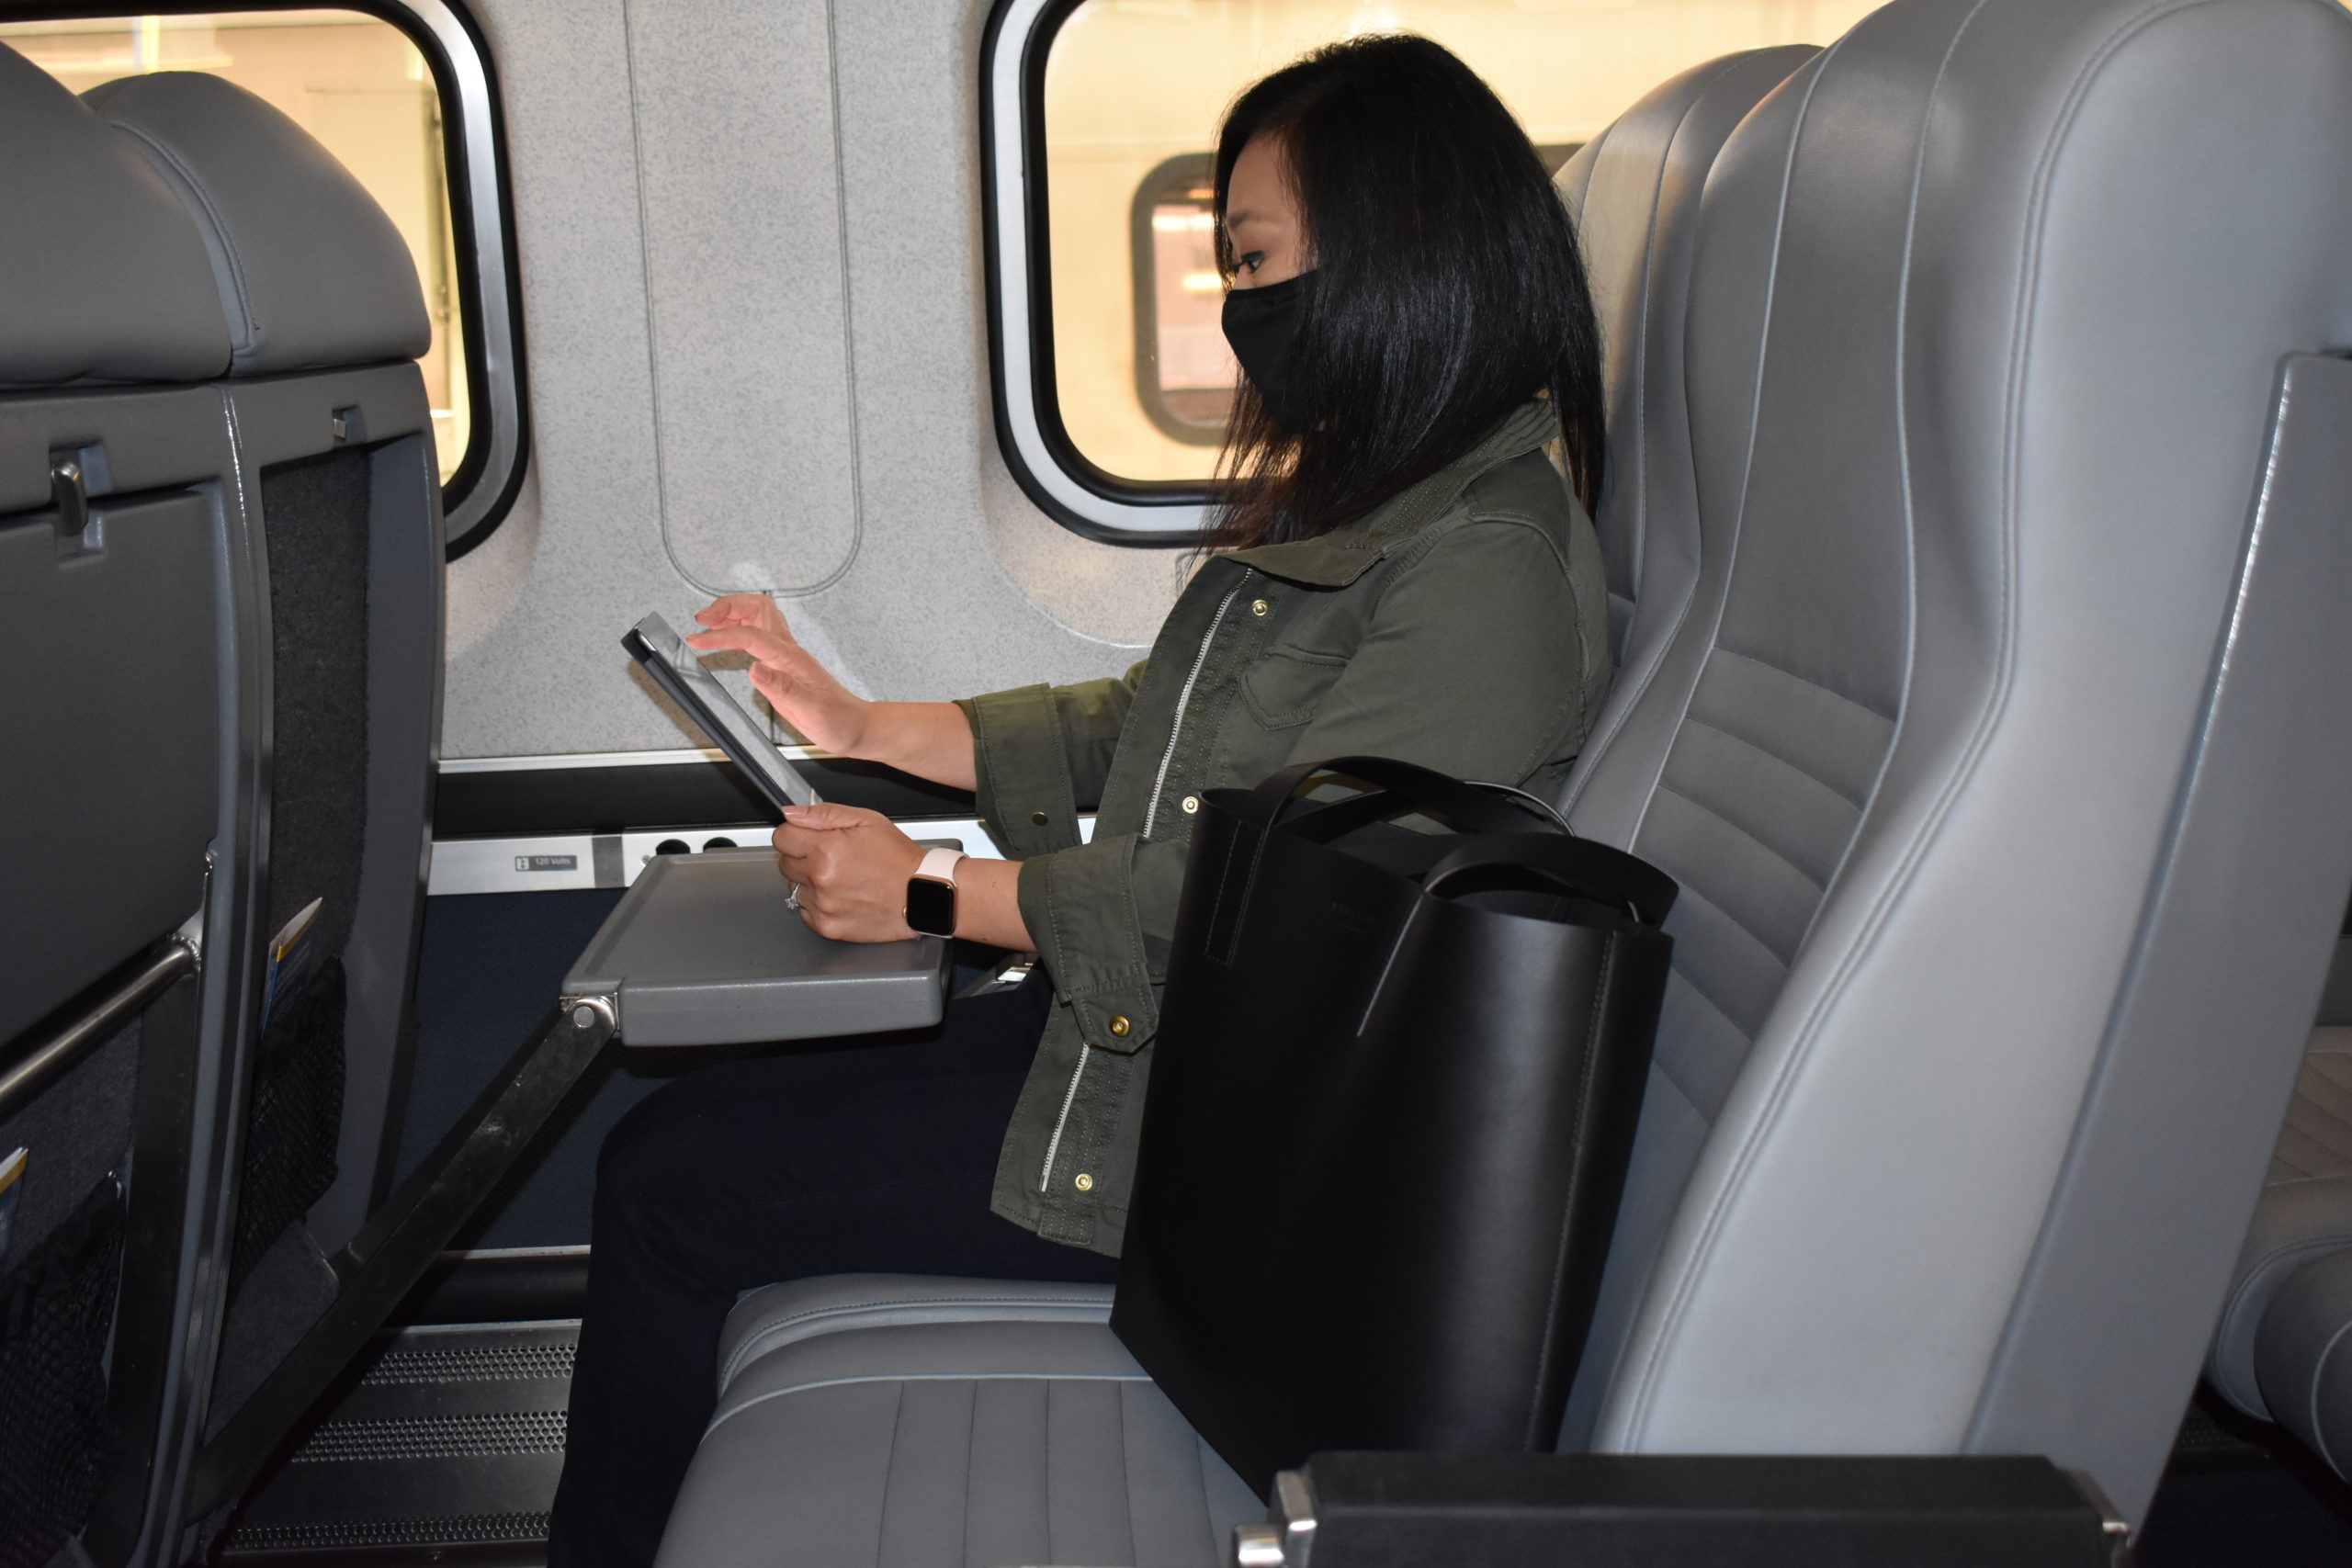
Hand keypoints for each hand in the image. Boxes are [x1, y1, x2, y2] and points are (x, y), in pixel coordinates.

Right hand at [686, 594, 869, 755]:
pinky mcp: (783, 666)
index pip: (751, 636)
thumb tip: (756, 668)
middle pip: (758, 609)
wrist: (855, 727)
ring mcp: (786, 656)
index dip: (721, 636)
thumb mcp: (811, 709)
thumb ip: (782, 688)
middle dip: (727, 606)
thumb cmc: (838, 720)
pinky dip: (738, 630)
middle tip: (701, 619)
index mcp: (792, 659)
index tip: (697, 640)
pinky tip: (727, 640)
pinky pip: (758, 636)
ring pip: (758, 618)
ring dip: (731, 614)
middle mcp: (788, 652)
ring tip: (707, 623)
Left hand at [773, 803, 924, 941]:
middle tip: (832, 858)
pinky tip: (841, 896)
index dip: (796, 834)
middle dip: (803, 857)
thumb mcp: (867, 820)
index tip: (809, 838)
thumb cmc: (898, 858)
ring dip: (810, 883)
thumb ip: (823, 814)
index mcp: (826, 849)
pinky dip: (818, 905)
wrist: (922, 894)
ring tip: (842, 879)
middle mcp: (820, 879)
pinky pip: (805, 912)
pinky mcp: (828, 927)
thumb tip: (791, 813)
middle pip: (784, 863)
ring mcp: (822, 906)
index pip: (781, 837)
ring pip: (794, 888)